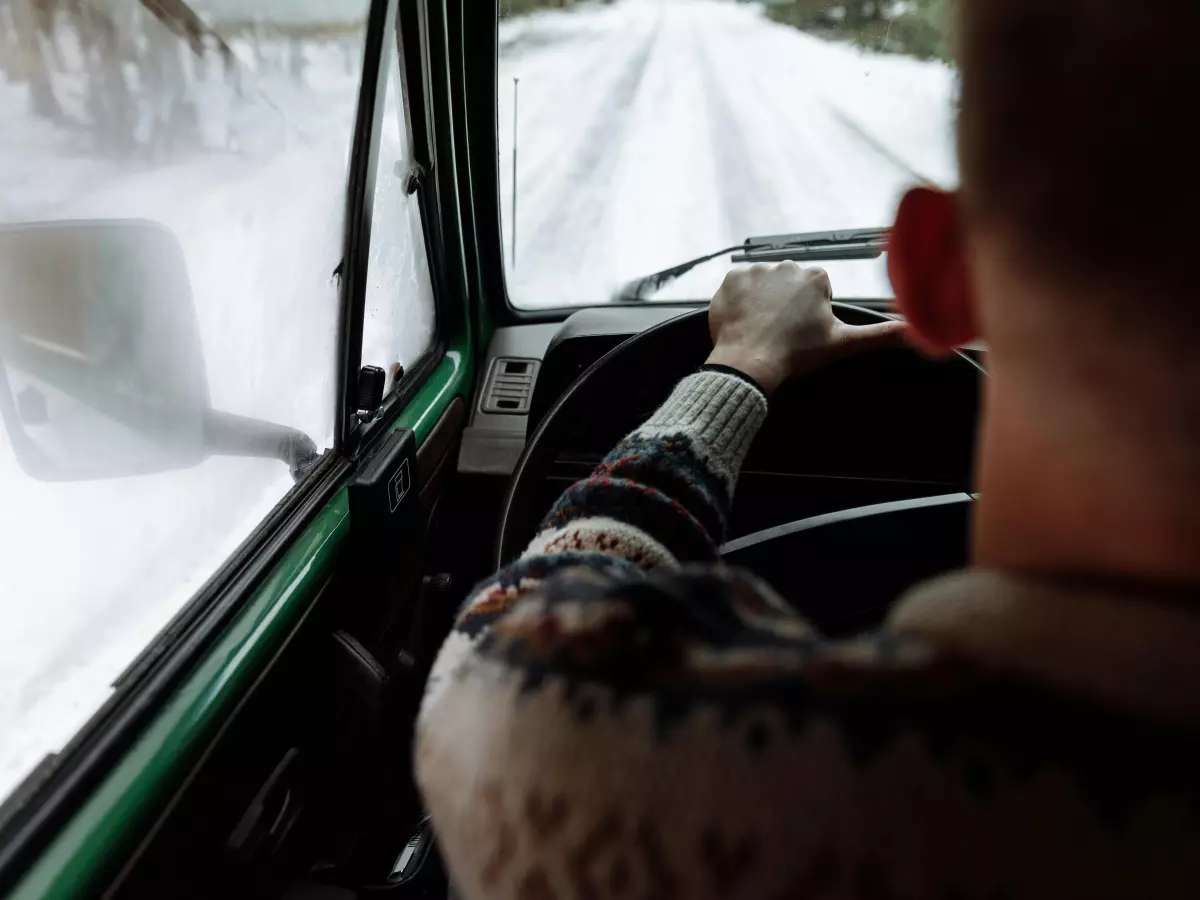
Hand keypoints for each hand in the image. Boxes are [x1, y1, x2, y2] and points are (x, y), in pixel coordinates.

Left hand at [705, 262, 906, 394]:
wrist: (750, 363)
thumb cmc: (796, 354)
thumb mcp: (844, 343)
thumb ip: (882, 335)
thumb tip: (920, 335)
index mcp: (816, 276)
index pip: (816, 291)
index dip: (811, 314)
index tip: (804, 332)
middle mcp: (786, 265)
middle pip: (790, 286)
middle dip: (787, 305)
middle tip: (783, 333)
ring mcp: (756, 270)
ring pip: (764, 287)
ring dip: (764, 303)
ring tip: (763, 329)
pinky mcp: (730, 279)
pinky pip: (738, 288)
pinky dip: (741, 303)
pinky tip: (745, 322)